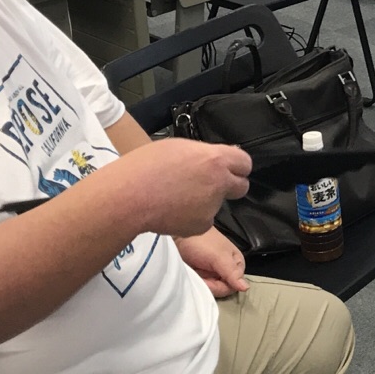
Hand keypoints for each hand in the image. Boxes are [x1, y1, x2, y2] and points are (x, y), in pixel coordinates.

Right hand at [104, 138, 252, 237]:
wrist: (129, 197)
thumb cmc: (146, 167)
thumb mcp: (179, 148)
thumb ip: (203, 155)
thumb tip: (213, 160)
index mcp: (215, 160)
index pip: (245, 162)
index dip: (236, 166)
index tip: (229, 168)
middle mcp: (219, 183)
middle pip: (241, 186)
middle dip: (230, 186)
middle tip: (209, 185)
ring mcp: (212, 207)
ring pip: (216, 204)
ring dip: (205, 201)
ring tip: (177, 196)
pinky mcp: (202, 225)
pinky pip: (203, 220)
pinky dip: (192, 217)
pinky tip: (173, 210)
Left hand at [176, 228, 249, 297]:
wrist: (180, 232)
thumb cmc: (202, 242)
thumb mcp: (219, 257)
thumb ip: (232, 272)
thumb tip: (246, 288)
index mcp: (236, 264)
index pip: (233, 286)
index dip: (221, 287)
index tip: (208, 281)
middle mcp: (226, 270)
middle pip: (222, 288)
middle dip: (210, 285)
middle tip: (199, 277)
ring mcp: (213, 272)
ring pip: (211, 288)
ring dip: (202, 284)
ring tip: (194, 274)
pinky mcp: (201, 274)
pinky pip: (202, 285)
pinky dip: (196, 283)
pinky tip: (191, 276)